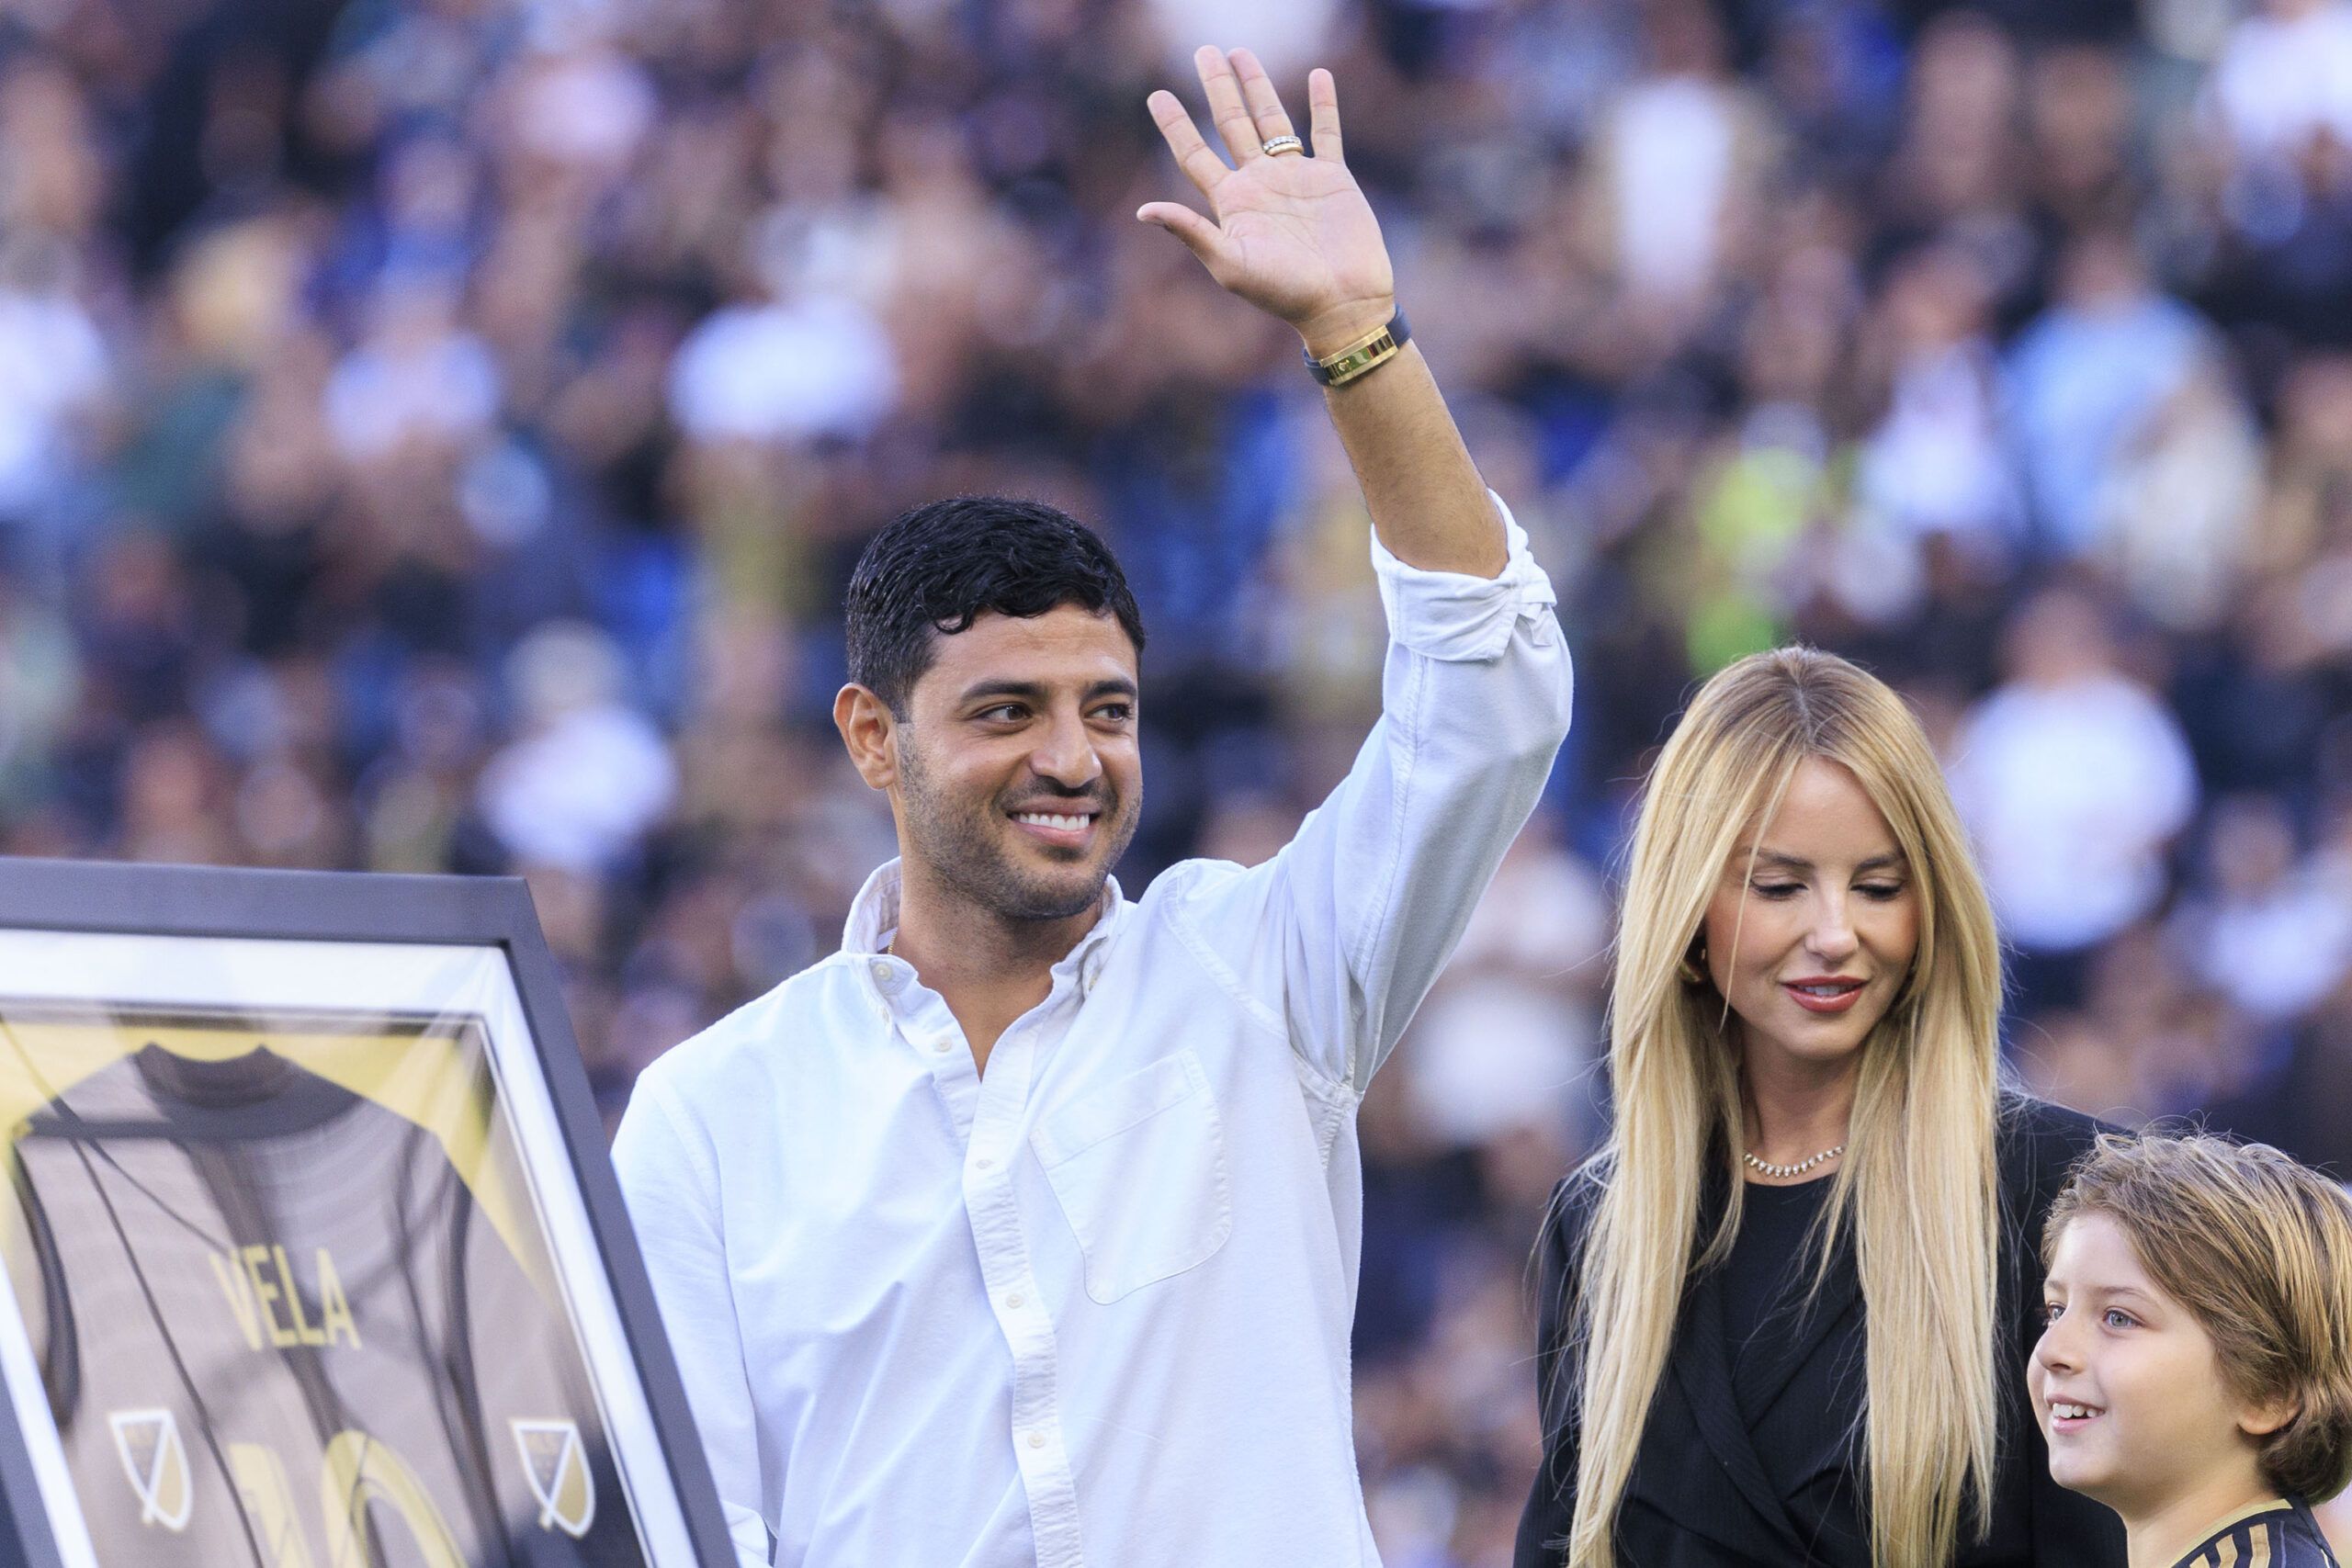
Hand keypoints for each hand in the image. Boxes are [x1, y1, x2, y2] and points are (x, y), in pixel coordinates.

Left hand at [1140, 48, 1396, 357]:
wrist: (1341, 303)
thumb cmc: (1283, 292)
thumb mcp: (1230, 263)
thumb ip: (1190, 232)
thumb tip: (1143, 211)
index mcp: (1232, 202)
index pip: (1195, 155)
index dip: (1176, 125)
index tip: (1156, 95)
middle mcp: (1260, 184)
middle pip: (1231, 124)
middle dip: (1217, 88)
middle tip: (1203, 51)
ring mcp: (1296, 177)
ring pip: (1272, 120)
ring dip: (1258, 86)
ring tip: (1241, 52)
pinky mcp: (1333, 178)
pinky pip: (1326, 132)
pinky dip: (1323, 104)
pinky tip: (1318, 76)